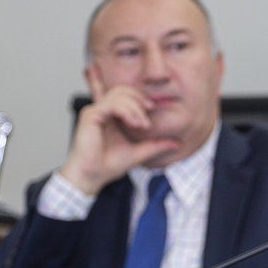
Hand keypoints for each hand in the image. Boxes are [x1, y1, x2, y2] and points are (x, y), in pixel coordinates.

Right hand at [60, 69, 179, 194]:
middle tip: (149, 117)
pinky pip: (111, 104)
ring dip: (135, 107)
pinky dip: (126, 111)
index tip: (152, 109)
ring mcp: (95, 111)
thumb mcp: (139, 152)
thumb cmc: (109, 165)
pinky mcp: (90, 115)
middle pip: (123, 90)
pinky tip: (134, 123)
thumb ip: (156, 145)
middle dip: (139, 100)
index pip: (126, 94)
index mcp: (111, 115)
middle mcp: (102, 109)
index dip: (140, 98)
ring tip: (143, 125)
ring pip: (119, 94)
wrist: (92, 177)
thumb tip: (177, 143)